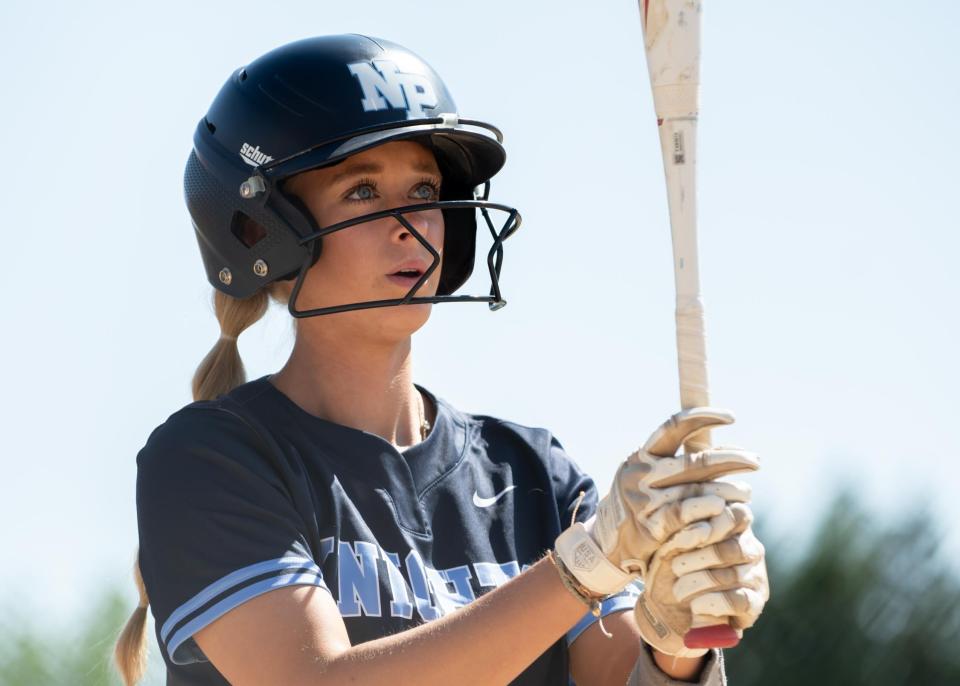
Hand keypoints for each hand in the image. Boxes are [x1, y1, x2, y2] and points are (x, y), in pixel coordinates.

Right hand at [554, 408, 758, 596]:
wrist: (610, 541)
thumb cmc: (641, 502)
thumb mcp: (646, 475)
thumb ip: (675, 462)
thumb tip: (722, 448)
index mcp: (642, 456)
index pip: (674, 427)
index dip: (703, 417)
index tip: (731, 418)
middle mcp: (642, 474)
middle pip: (695, 461)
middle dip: (731, 459)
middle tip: (756, 461)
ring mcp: (645, 500)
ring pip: (697, 490)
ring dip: (728, 490)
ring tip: (746, 493)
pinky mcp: (652, 526)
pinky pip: (687, 515)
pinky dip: (708, 510)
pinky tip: (725, 508)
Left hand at [634, 503, 769, 656]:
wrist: (670, 606)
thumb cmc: (668, 566)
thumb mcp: (667, 544)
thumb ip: (678, 527)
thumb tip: (693, 522)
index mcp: (731, 525)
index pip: (737, 515)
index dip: (714, 525)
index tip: (684, 537)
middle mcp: (750, 547)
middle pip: (733, 548)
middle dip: (699, 558)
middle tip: (675, 567)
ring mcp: (756, 574)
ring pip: (734, 575)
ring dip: (700, 582)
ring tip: (678, 589)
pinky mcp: (756, 602)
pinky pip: (739, 601)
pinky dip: (713, 603)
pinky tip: (695, 605)